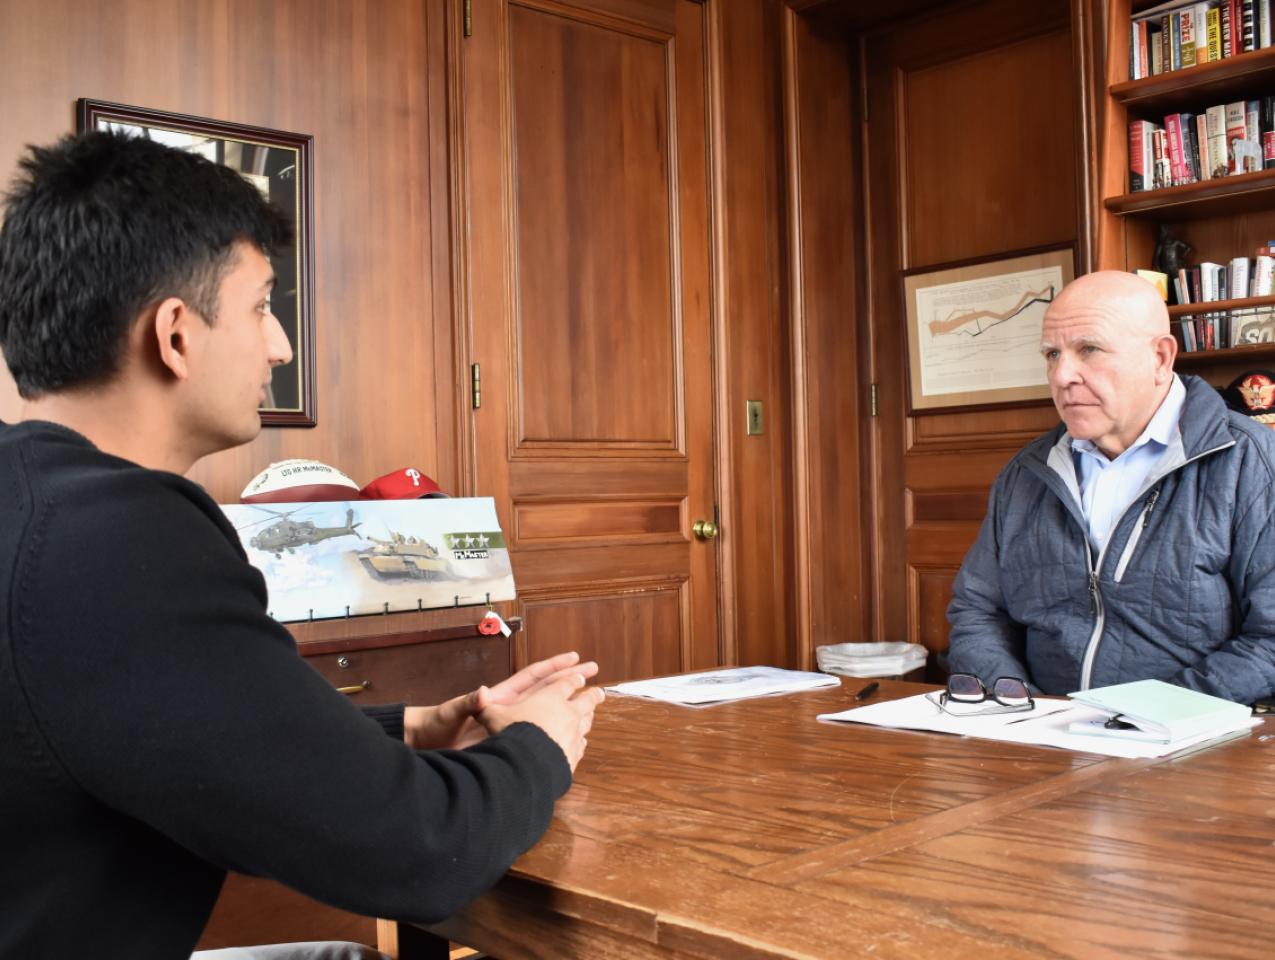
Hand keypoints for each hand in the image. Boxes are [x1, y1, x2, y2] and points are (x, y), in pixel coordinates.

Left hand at [403, 651, 598, 750]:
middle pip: (547, 690)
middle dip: (571, 680)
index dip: (554, 666)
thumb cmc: (436, 725)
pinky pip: (538, 735)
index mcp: (500, 696)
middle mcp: (509, 708)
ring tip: (592, 703)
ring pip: (547, 713)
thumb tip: (480, 692)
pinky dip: (557, 733)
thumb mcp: (451, 712)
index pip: (533, 676)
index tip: (576, 658)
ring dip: (569, 706)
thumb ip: (467, 702)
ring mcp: (511, 725)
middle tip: (595, 672)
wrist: (427, 745)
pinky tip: (573, 736)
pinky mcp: (509, 742)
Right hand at [479, 671, 602, 771]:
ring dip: (589, 717)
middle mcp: (568, 713)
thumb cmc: (511, 735)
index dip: (573, 679)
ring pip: (587, 722)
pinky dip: (581, 742)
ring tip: (591, 715)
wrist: (527, 764)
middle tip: (600, 692)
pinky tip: (581, 743)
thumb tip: (479, 695)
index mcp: (551, 697)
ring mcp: (574, 734)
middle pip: (586, 700)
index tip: (581, 676)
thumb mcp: (493, 717)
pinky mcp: (574, 755)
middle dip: (593, 694)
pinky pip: (581, 745)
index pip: (566, 683)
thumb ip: (486, 707)